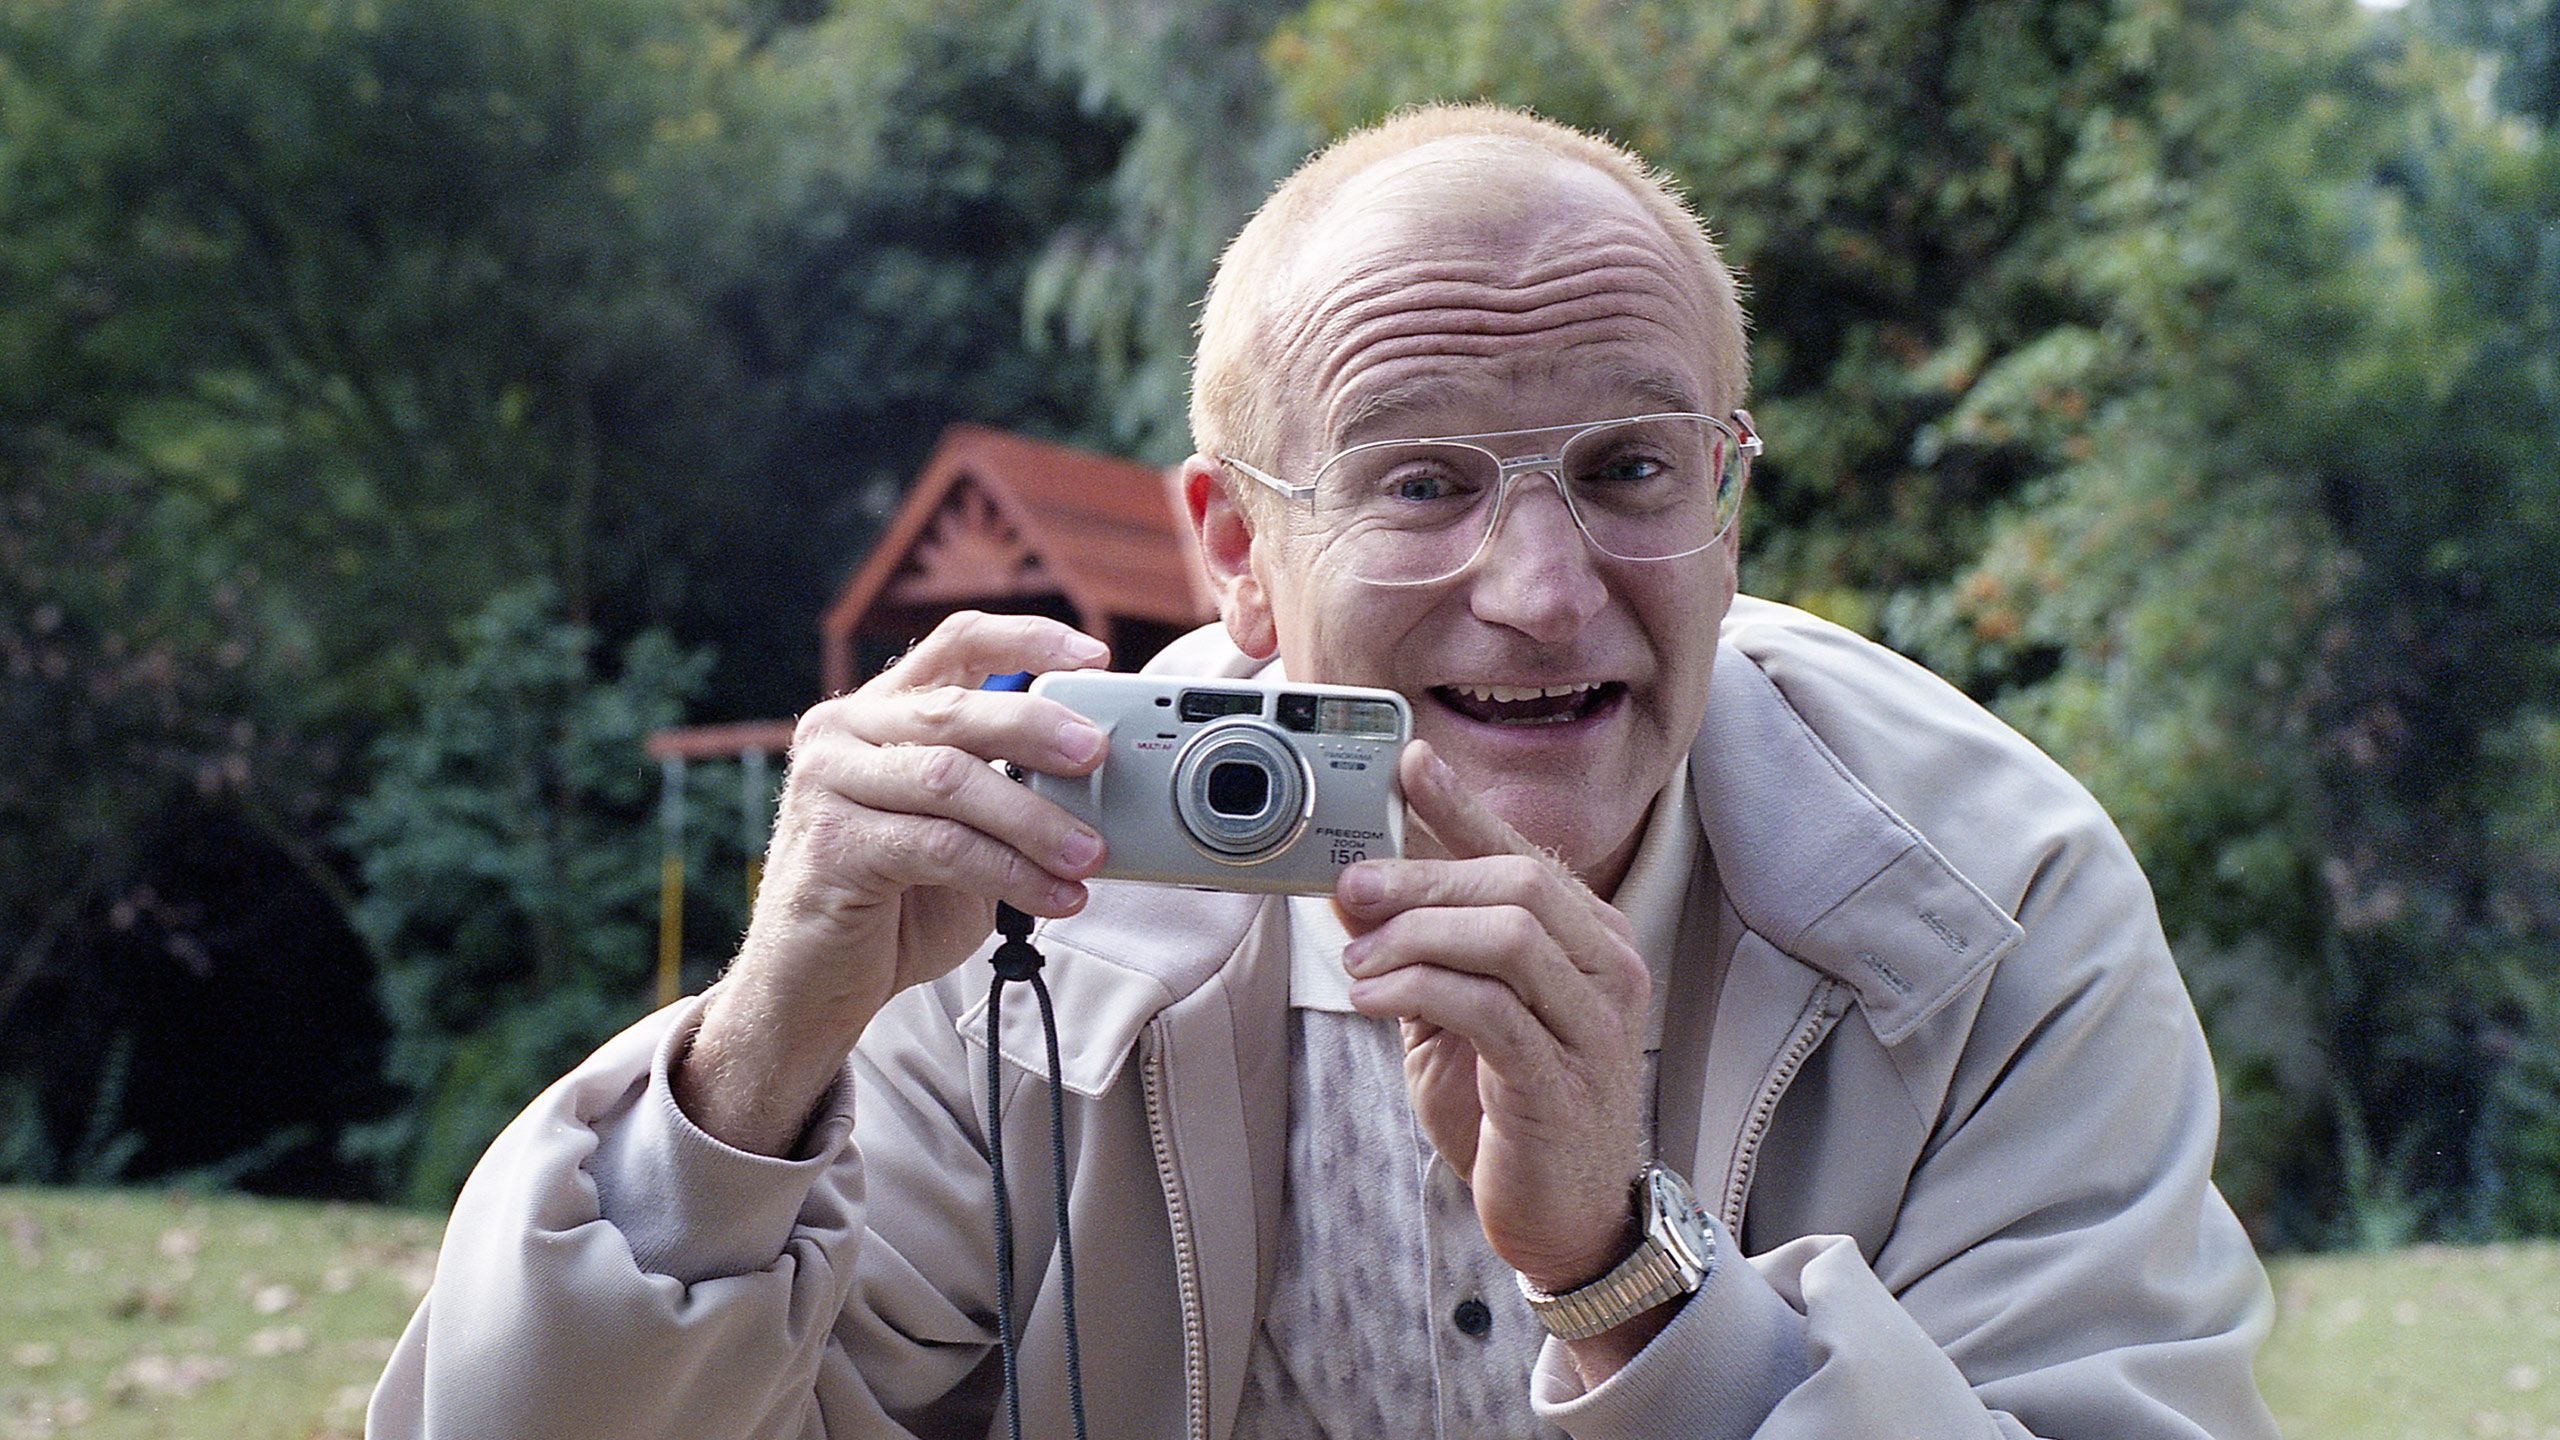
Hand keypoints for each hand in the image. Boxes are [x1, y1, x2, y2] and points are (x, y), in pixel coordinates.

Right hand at [678, 612, 1113, 1154]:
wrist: (811, 988)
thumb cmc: (891, 904)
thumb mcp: (958, 829)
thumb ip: (1004, 791)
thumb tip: (1099, 785)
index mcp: (879, 713)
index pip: (955, 644)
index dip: (1027, 640)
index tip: (1093, 656)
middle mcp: (843, 734)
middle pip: (955, 708)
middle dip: (1038, 728)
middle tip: (1099, 756)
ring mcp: (828, 786)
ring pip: (950, 779)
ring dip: (1033, 819)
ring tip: (1089, 853)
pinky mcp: (832, 847)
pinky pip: (939, 847)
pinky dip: (1010, 872)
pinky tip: (1054, 898)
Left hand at [1334, 741, 1654, 1294]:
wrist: (1565, 1217)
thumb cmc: (1512, 1108)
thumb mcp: (1458, 1014)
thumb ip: (1418, 950)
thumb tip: (1351, 886)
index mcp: (1590, 940)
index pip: (1526, 854)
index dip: (1465, 807)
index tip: (1410, 764)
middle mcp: (1607, 970)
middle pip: (1516, 885)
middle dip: (1423, 875)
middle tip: (1351, 884)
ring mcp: (1593, 1026)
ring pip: (1508, 936)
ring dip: (1417, 935)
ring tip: (1358, 959)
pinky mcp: (1560, 1081)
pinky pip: (1489, 1009)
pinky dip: (1420, 990)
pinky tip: (1372, 999)